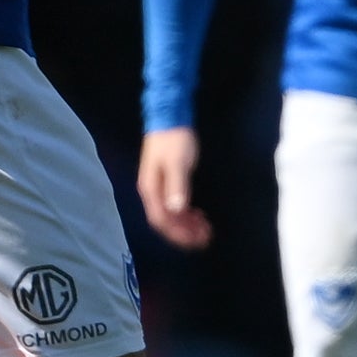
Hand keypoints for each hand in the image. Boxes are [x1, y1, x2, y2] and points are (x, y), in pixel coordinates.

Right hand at [138, 127, 212, 249]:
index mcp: (151, 189)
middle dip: (184, 232)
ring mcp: (158, 187)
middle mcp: (151, 191)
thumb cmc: (174, 139)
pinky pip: (174, 205)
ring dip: (186, 225)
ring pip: (170, 214)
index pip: (161, 220)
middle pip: (165, 221)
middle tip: (205, 238)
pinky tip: (198, 215)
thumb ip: (177, 186)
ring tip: (205, 230)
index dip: (178, 233)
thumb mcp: (178, 162)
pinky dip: (186, 213)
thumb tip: (176, 209)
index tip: (196, 240)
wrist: (170, 116)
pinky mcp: (167, 181)